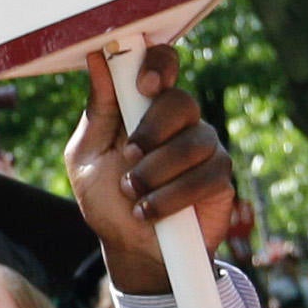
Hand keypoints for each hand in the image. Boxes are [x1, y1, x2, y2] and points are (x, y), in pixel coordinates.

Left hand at [69, 44, 235, 296]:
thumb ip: (98, 112)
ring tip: (133, 195)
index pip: (161, 66)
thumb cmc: (107, 198)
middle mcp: (179, 121)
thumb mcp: (87, 157)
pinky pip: (206, 175)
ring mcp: (203, 146)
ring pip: (193, 141)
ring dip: (155, 173)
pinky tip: (150, 211)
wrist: (131, 247)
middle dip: (151, 132)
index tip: (145, 83)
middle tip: (129, 158)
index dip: (159, 64)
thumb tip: (97, 60)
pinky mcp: (219, 176)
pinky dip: (171, 197)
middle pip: (181, 102)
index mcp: (145, 108)